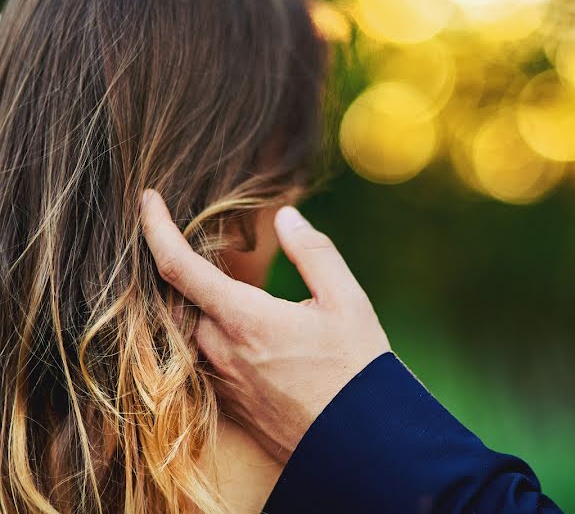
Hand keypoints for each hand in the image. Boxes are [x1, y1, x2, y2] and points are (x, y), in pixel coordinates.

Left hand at [139, 189, 390, 460]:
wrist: (359, 442)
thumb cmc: (356, 368)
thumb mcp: (347, 301)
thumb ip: (314, 252)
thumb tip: (286, 217)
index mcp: (245, 319)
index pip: (178, 267)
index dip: (156, 227)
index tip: (148, 200)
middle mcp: (220, 351)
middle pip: (178, 297)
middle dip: (183, 266)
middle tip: (201, 239)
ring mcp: (220, 380)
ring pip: (188, 329)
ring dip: (196, 302)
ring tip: (221, 281)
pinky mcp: (228, 403)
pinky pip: (202, 359)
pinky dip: (208, 332)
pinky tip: (237, 326)